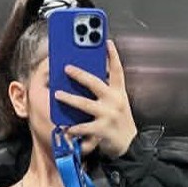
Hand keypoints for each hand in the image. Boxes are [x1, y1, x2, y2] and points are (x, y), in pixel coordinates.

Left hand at [55, 40, 137, 158]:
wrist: (130, 145)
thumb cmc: (119, 122)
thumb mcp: (118, 103)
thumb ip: (107, 91)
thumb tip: (87, 80)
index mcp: (119, 92)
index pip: (117, 70)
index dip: (112, 55)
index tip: (106, 41)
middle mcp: (114, 101)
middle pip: (95, 83)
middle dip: (80, 74)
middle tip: (66, 68)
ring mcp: (108, 115)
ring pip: (84, 104)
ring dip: (69, 99)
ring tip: (57, 94)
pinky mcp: (102, 129)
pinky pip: (83, 127)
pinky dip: (73, 127)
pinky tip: (65, 127)